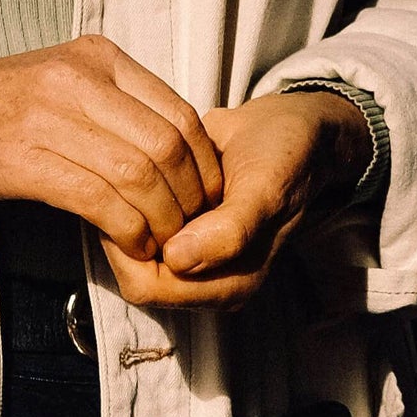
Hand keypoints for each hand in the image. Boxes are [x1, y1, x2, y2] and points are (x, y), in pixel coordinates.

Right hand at [0, 41, 223, 259]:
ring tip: (162, 244)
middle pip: (168, 146)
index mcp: (97, 57)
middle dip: (192, 199)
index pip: (180, 114)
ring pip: (138, 174)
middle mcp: (77, 78)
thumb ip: (115, 107)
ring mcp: (47, 116)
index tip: (207, 201)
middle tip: (191, 232)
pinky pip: (97, 198)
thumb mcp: (59, 85)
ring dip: (161, 220)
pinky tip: (129, 245)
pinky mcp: (20, 159)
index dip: (205, 166)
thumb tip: (177, 152)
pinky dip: (124, 228)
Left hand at [112, 90, 369, 310]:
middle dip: (129, 233)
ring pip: (129, 257)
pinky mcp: (179, 238)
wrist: (287, 128)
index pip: (149, 288)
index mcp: (231, 284)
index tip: (137, 196)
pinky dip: (134, 206)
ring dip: (132, 217)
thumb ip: (230, 231)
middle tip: (139, 182)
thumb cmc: (282, 158)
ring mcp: (192, 261)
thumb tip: (177, 258)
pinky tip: (149, 179)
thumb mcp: (265, 190)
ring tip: (150, 178)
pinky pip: (135, 235)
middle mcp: (207, 282)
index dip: (132, 248)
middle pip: (133, 278)